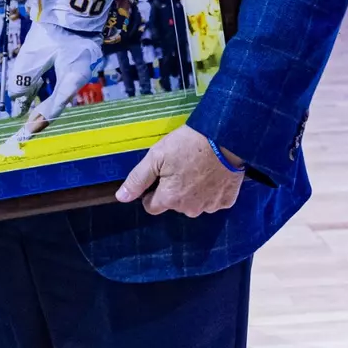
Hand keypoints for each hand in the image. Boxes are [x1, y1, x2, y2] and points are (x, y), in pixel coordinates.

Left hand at [116, 126, 243, 217]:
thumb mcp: (156, 157)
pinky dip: (211, 191)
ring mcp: (210, 207)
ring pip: (194, 204)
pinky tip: (212, 175)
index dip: (151, 192)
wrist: (225, 138)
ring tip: (197, 169)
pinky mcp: (227, 202)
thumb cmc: (187, 144)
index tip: (159, 177)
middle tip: (180, 167)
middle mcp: (189, 209)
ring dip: (193, 192)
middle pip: (174, 205)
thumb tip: (120, 197)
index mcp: (170, 199)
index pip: (151, 207)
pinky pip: (213, 201)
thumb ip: (137, 179)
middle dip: (174, 190)